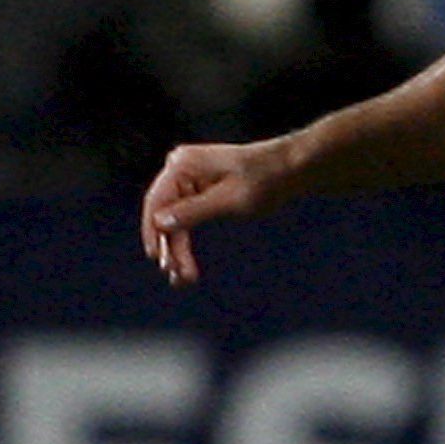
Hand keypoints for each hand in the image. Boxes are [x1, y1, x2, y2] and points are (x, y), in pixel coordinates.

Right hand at [140, 139, 284, 286]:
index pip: (157, 202)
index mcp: (183, 165)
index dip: (153, 233)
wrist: (291, 168)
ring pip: (174, 220)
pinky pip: (186, 218)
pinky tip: (186, 263)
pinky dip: (186, 240)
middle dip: (170, 247)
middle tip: (177, 276)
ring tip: (183, 278)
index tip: (159, 260)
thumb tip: (159, 223)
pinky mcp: (198, 191)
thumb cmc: (266, 179)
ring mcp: (188, 180)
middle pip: (164, 214)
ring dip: (177, 249)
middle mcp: (180, 169)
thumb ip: (194, 211)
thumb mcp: (232, 200)